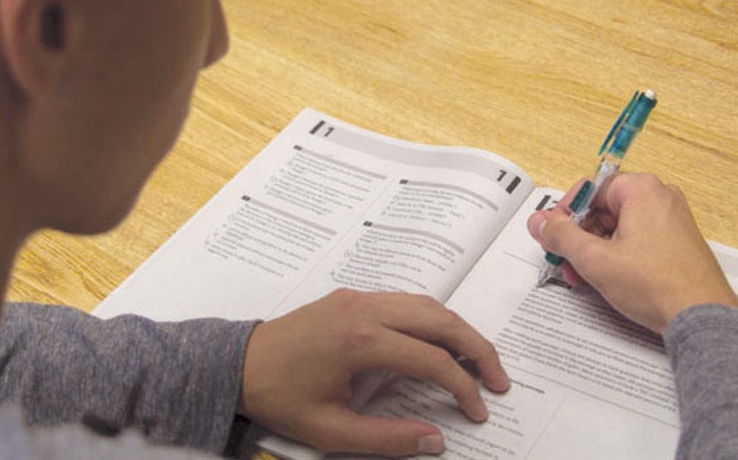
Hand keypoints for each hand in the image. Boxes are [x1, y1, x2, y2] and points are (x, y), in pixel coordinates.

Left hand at [238, 289, 510, 456]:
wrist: (238, 363)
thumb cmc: (280, 398)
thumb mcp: (330, 431)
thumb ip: (387, 439)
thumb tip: (436, 441)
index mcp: (360, 341)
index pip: (431, 360)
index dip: (462, 387)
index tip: (478, 412)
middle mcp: (366, 309)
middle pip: (440, 319)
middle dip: (477, 348)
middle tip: (499, 379)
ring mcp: (359, 297)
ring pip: (427, 304)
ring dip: (458, 330)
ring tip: (478, 362)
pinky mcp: (353, 296)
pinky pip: (406, 301)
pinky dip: (433, 320)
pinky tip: (441, 344)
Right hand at [527, 173, 737, 333]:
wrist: (700, 317)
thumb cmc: (661, 285)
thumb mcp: (594, 259)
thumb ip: (560, 236)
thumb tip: (541, 223)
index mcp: (642, 190)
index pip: (589, 189)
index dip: (565, 214)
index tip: (553, 233)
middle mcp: (660, 198)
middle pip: (602, 209)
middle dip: (579, 237)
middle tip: (566, 258)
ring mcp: (671, 220)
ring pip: (617, 227)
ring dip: (594, 250)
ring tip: (584, 275)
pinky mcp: (675, 242)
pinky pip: (635, 239)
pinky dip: (616, 255)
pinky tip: (605, 278)